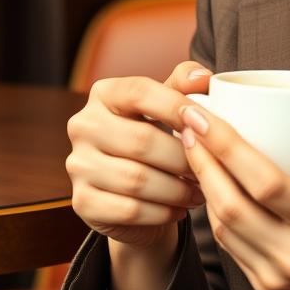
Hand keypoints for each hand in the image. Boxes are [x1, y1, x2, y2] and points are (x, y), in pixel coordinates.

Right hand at [65, 61, 212, 248]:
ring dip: (178, 189)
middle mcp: (83, 125)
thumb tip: (203, 78)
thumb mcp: (169, 105)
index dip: (177, 106)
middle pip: (141, 140)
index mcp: (104, 94)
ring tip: (202, 190)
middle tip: (212, 167)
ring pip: (137, 180)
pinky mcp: (82, 202)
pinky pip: (129, 209)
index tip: (208, 123)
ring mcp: (78, 165)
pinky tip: (181, 209)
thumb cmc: (159, 136)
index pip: (140, 92)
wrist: (134, 190)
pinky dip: (162, 212)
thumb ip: (184, 85)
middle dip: (184, 157)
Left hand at [179, 87, 289, 289]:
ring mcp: (275, 275)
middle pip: (231, 205)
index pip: (265, 184)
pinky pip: (229, 245)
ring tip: (192, 146)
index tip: (204, 116)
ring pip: (222, 227)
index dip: (228, 148)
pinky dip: (214, 210)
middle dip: (203, 160)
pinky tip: (209, 182)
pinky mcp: (264, 285)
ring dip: (202, 183)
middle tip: (188, 122)